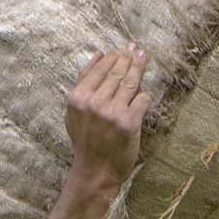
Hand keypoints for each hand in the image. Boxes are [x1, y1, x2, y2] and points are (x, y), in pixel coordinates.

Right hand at [65, 44, 152, 193]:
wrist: (95, 170)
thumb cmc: (85, 140)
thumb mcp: (74, 112)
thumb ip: (84, 84)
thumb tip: (99, 55)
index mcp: (78, 98)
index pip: (99, 69)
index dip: (112, 57)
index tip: (121, 50)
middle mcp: (95, 103)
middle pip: (116, 73)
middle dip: (128, 58)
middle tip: (136, 48)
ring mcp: (113, 112)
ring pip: (130, 83)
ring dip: (138, 68)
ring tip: (143, 57)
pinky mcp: (130, 122)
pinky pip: (142, 100)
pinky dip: (143, 96)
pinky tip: (143, 94)